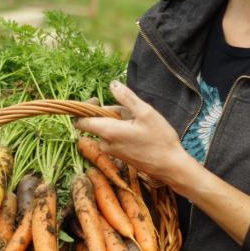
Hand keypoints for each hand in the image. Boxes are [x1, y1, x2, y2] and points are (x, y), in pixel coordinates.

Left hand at [74, 81, 190, 188]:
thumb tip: (112, 85)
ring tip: (141, 123)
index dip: (84, 108)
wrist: (169, 166)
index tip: (96, 99)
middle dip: (112, 112)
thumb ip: (127, 98)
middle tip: (133, 112)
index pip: (80, 121)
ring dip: (121, 120)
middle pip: (98, 121)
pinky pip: (115, 136)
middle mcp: (105, 143)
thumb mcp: (146, 113)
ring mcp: (112, 151)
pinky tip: (140, 132)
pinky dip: (124, 129)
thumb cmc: (159, 139)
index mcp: (108, 132)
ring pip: (108, 127)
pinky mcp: (119, 154)